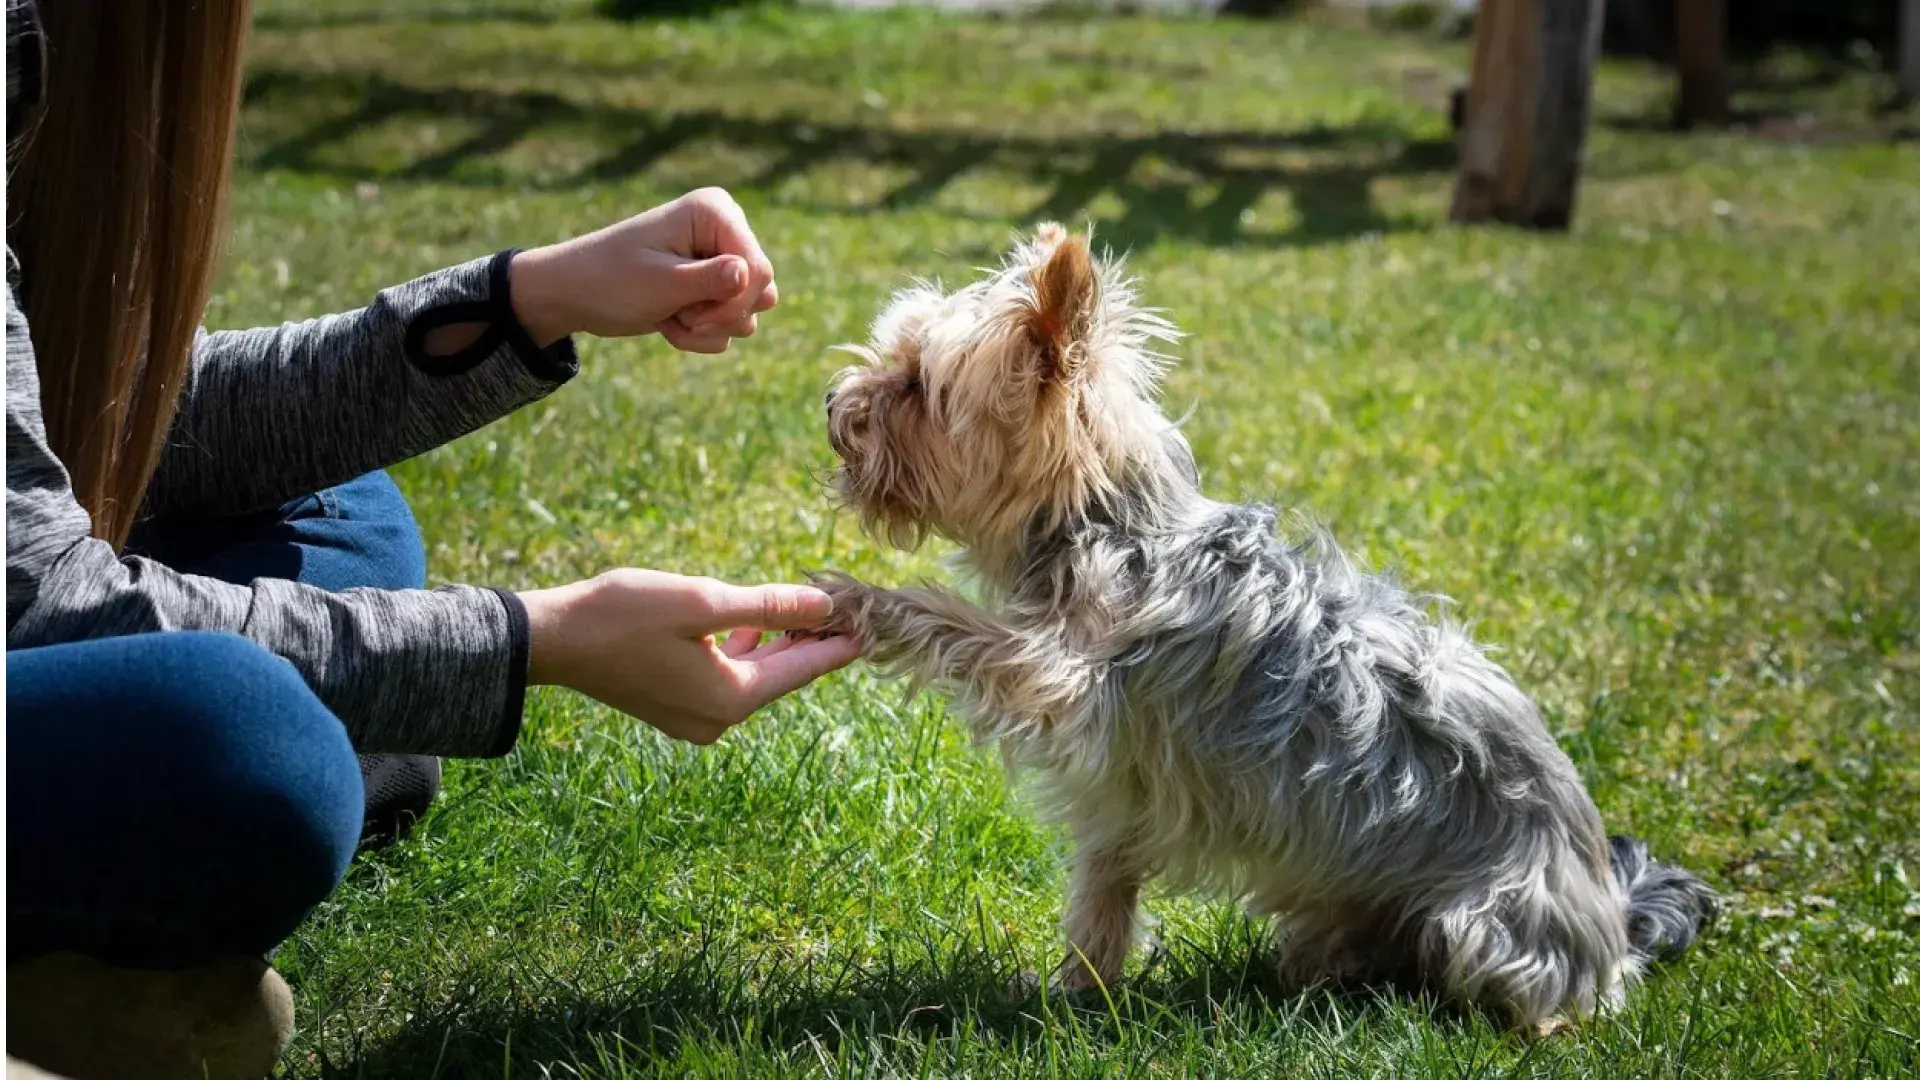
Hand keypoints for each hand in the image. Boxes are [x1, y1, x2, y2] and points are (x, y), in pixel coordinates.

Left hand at [508, 187, 778, 353]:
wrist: (575, 294)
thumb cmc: (611, 279)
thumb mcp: (660, 282)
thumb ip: (711, 280)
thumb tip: (752, 274)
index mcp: (715, 212)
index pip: (759, 268)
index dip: (734, 301)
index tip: (693, 314)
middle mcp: (725, 231)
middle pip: (762, 291)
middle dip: (720, 316)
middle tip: (681, 315)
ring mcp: (721, 260)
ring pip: (748, 313)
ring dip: (707, 328)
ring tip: (669, 315)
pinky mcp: (713, 288)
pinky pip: (730, 326)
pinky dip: (699, 334)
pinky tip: (668, 320)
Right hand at [518, 569, 860, 743]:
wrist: (551, 641)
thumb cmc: (623, 615)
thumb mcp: (704, 602)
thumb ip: (768, 607)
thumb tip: (823, 606)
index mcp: (731, 699)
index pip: (803, 670)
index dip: (840, 643)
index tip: (874, 624)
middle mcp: (718, 720)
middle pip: (781, 676)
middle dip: (811, 641)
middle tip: (847, 608)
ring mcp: (694, 718)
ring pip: (754, 677)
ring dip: (778, 644)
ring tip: (809, 610)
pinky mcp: (673, 707)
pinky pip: (726, 679)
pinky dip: (744, 652)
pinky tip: (752, 626)